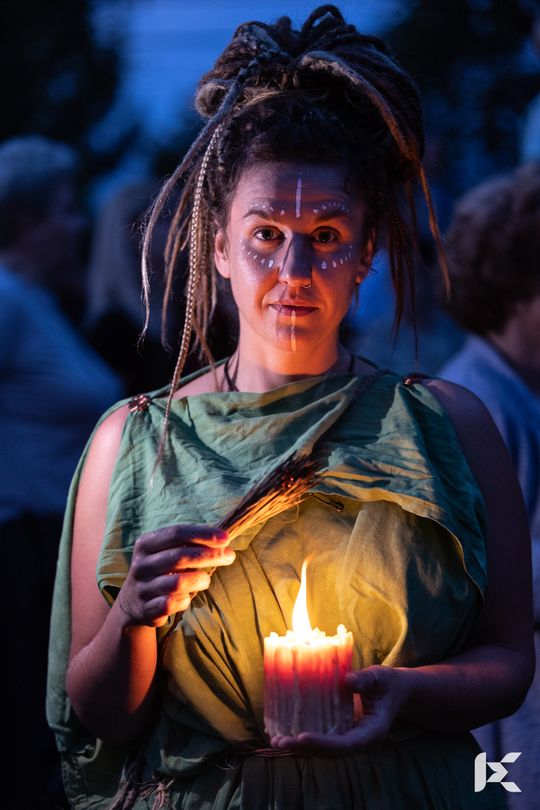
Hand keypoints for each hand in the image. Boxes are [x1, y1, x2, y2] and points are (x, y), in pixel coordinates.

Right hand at [116, 524, 234, 627]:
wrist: (132, 602)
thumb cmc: (161, 570)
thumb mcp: (167, 552)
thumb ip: (190, 545)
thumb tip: (223, 542)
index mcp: (146, 544)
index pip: (176, 533)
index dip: (203, 534)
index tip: (225, 538)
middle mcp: (141, 565)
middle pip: (180, 556)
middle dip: (209, 555)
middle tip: (229, 556)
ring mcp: (142, 588)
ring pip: (177, 583)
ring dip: (199, 580)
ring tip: (206, 580)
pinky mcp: (145, 609)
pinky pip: (171, 604)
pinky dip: (184, 601)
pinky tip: (186, 598)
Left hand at [271, 665, 406, 754]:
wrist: (394, 692)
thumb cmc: (387, 684)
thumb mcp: (380, 677)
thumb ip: (366, 680)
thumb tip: (347, 680)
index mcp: (372, 733)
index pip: (346, 744)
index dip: (323, 743)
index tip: (302, 738)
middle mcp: (359, 742)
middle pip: (330, 751)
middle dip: (304, 748)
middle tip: (280, 741)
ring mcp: (349, 739)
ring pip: (323, 749)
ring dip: (300, 747)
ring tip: (276, 740)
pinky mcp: (341, 733)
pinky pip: (322, 739)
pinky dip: (304, 738)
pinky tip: (285, 732)